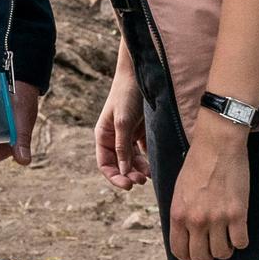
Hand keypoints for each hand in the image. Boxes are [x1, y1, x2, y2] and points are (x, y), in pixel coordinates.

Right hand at [95, 54, 151, 189]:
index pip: (105, 164)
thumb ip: (122, 147)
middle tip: (141, 181)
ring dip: (138, 170)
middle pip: (119, 164)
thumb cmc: (127, 95)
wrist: (141, 74)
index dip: (114, 177)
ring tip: (149, 177)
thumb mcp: (122, 121)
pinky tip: (154, 167)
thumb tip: (123, 171)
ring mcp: (128, 134)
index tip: (128, 185)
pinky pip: (142, 152)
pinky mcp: (141, 131)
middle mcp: (114, 137)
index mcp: (103, 135)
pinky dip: (147, 161)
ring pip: (132, 160)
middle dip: (128, 175)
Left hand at [169, 118, 251, 259]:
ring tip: (226, 236)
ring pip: (222, 254)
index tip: (195, 252)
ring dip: (225, 248)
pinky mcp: (238, 214)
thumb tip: (186, 235)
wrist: (218, 146)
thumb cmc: (197, 164)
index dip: (188, 256)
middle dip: (207, 256)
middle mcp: (196, 220)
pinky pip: (241, 242)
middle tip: (213, 245)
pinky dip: (241, 240)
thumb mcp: (179, 191)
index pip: (179, 252)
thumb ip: (181, 215)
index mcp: (178, 214)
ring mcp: (217, 218)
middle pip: (201, 258)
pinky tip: (238, 230)